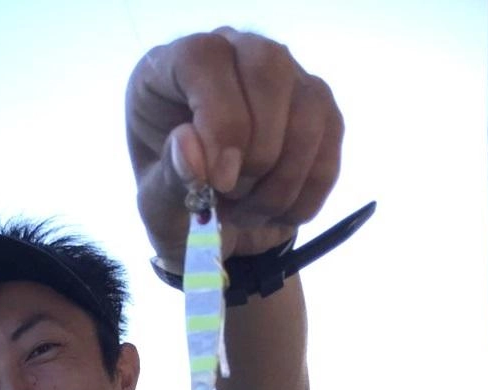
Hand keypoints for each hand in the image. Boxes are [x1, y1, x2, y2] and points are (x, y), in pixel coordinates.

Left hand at [126, 28, 343, 266]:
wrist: (216, 235)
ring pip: (309, 105)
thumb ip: (168, 180)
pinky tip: (278, 214)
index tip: (219, 181)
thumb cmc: (175, 212)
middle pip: (268, 67)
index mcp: (173, 68)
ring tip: (249, 214)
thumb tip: (191, 149)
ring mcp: (282, 78)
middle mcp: (232, 56)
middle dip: (260, 148)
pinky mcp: (318, 110)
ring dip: (284, 178)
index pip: (204, 58)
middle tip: (235, 197)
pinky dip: (307, 192)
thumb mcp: (156, 210)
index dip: (219, 119)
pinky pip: (331, 141)